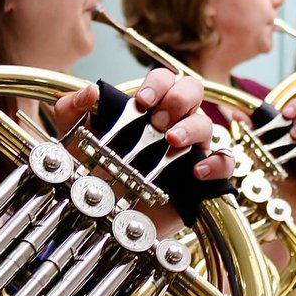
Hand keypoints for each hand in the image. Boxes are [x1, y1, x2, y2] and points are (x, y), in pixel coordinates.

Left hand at [52, 68, 231, 180]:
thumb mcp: (73, 139)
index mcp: (148, 108)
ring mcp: (189, 149)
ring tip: (171, 140)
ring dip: (191, 128)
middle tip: (157, 120)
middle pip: (193, 90)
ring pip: (207, 124)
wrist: (104, 217)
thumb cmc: (93, 173)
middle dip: (178, 98)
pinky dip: (216, 163)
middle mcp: (172, 123)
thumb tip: (90, 91)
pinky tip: (197, 170)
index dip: (158, 83)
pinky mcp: (201, 179)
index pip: (165, 79)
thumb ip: (71, 110)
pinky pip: (224, 163)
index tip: (142, 101)